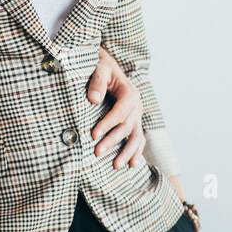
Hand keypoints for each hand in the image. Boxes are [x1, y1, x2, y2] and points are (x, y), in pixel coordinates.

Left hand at [88, 46, 146, 169]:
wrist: (106, 66)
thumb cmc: (100, 67)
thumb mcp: (98, 68)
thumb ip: (96, 81)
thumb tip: (94, 99)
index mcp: (129, 92)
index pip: (120, 112)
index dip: (107, 124)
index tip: (92, 135)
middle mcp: (137, 105)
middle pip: (127, 127)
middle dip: (112, 141)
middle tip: (97, 153)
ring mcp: (137, 115)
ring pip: (136, 136)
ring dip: (127, 152)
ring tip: (116, 166)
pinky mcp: (134, 122)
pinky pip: (139, 139)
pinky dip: (137, 152)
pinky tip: (132, 165)